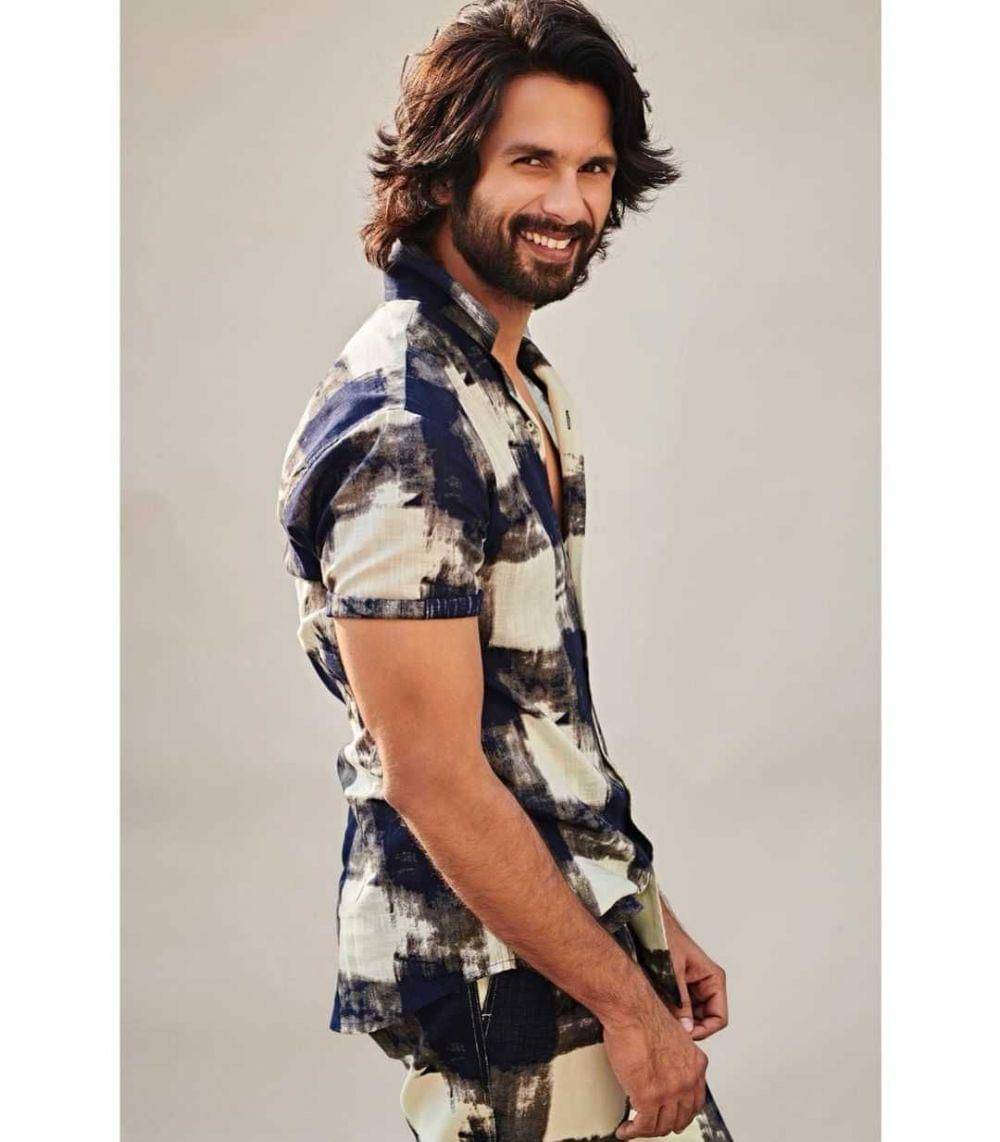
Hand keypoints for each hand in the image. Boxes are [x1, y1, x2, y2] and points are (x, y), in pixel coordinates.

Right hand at [601, 982, 707, 1138]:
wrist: (632, 1010)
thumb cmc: (645, 1015)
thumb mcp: (674, 1037)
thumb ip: (675, 1057)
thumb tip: (664, 1068)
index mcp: (696, 1064)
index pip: (695, 1101)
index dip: (681, 1112)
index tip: (671, 1115)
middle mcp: (687, 1080)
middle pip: (680, 1117)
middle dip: (665, 1124)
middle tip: (652, 1124)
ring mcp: (670, 1091)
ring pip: (661, 1125)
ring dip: (647, 1130)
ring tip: (634, 1128)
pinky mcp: (648, 1097)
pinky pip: (643, 1125)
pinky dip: (633, 1131)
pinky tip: (625, 1129)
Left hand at [659, 897, 728, 1041]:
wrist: (648, 922)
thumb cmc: (664, 938)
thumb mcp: (672, 972)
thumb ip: (680, 1001)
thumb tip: (686, 1030)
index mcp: (713, 979)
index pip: (719, 1018)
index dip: (705, 1031)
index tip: (685, 1036)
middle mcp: (706, 985)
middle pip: (705, 1020)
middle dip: (690, 1028)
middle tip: (671, 1033)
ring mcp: (692, 988)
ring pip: (692, 1017)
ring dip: (679, 1021)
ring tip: (662, 1020)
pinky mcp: (679, 988)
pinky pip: (680, 1008)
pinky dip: (671, 1014)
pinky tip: (658, 1012)